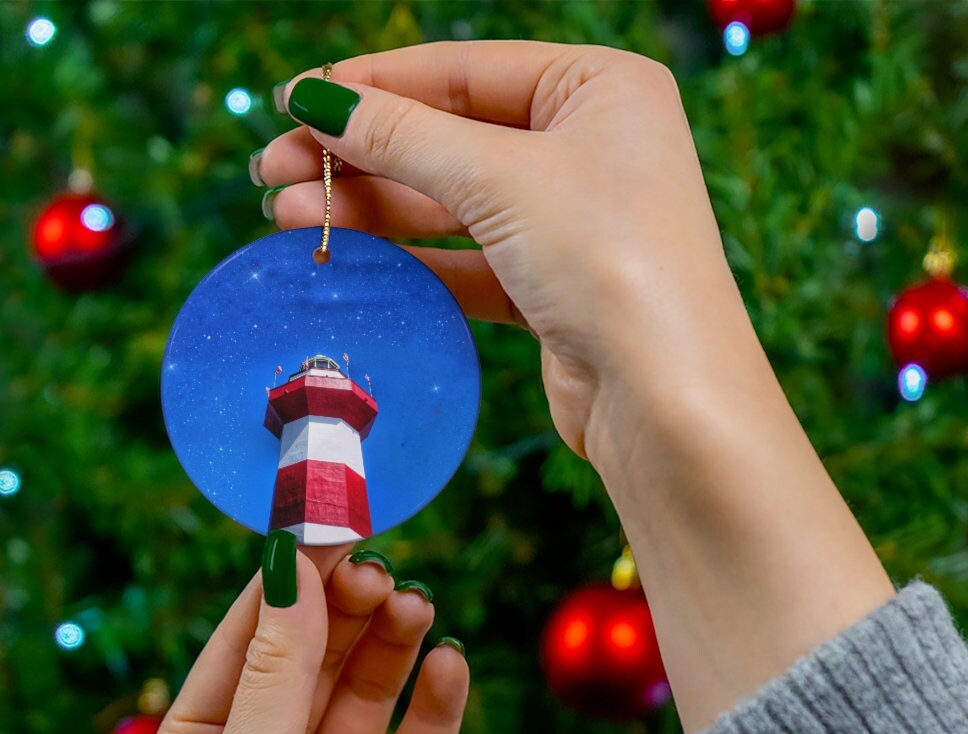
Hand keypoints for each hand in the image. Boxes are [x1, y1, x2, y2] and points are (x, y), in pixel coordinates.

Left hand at [143, 547, 468, 733]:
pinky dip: (437, 704)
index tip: (331, 528)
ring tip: (417, 608)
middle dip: (348, 611)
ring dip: (394, 646)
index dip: (290, 582)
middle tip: (383, 573)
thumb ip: (278, 669)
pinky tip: (450, 667)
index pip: (250, 637)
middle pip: (317, 656)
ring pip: (369, 692)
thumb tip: (293, 566)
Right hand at [256, 40, 748, 464]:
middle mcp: (591, 148)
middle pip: (451, 138)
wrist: (665, 398)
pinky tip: (349, 258)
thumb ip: (404, 137)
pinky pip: (469, 261)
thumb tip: (317, 100)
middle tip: (272, 171)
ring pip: (454, 204)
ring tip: (288, 216)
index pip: (464, 71)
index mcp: (601, 88)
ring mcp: (573, 223)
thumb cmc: (608, 260)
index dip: (373, 85)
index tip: (294, 101)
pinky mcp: (554, 290)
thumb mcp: (500, 178)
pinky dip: (411, 261)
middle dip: (360, 155)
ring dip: (373, 210)